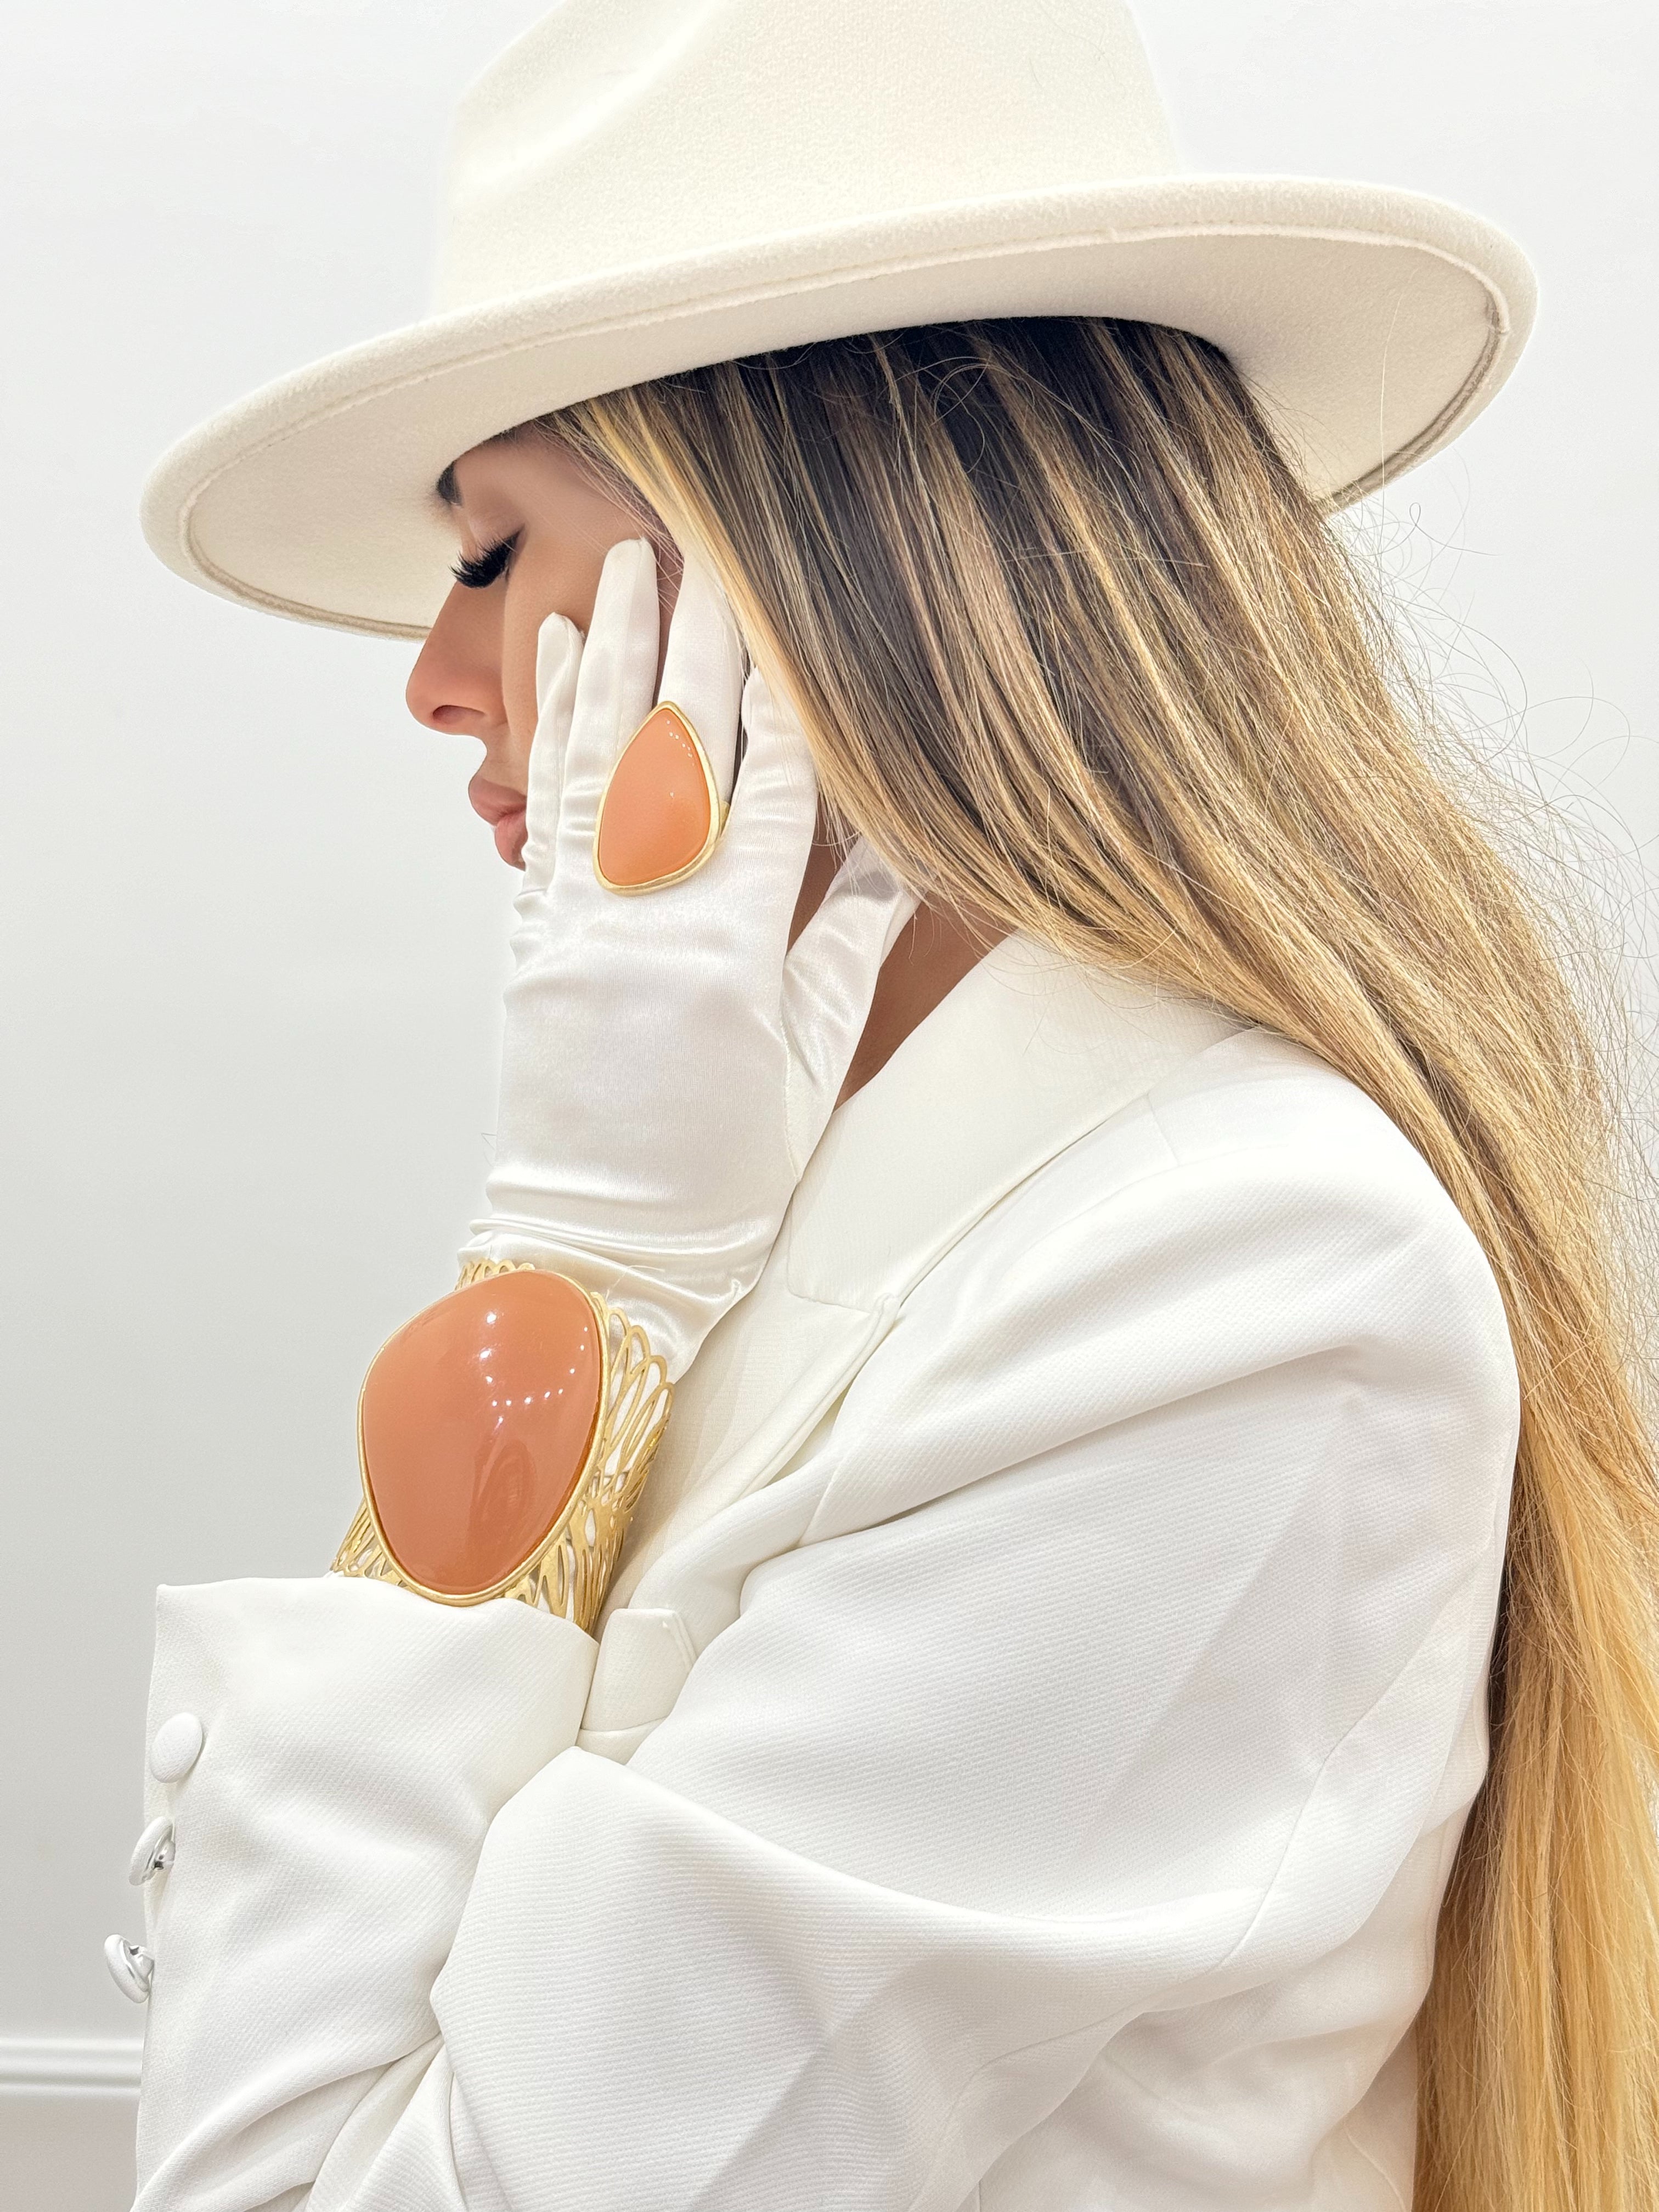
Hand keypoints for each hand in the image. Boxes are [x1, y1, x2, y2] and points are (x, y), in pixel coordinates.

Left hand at [460, 538, 916, 1378]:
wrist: (604, 1251)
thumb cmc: (723, 1175)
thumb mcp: (811, 1066)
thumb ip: (850, 945)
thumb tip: (906, 847)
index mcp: (731, 955)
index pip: (764, 795)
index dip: (783, 699)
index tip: (790, 611)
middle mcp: (645, 924)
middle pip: (674, 752)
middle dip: (694, 642)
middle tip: (704, 545)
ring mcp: (574, 928)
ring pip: (594, 764)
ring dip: (612, 655)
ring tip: (625, 566)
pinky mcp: (527, 943)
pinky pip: (540, 817)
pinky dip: (548, 734)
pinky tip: (556, 660)